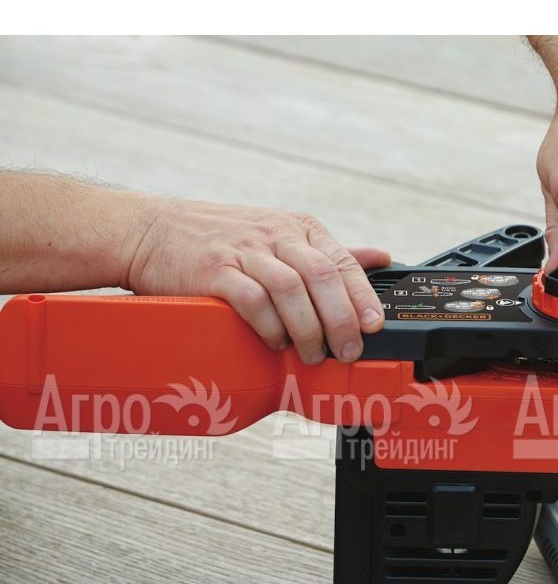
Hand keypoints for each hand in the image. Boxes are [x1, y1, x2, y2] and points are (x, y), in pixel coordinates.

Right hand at [125, 198, 390, 363]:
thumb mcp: (281, 236)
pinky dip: (268, 326)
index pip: (342, 262)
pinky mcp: (214, 270)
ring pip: (290, 289)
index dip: (362, 297)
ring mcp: (244, 251)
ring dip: (306, 328)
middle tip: (346, 351)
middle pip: (322, 277)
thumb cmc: (221, 239)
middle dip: (340, 320)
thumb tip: (381, 257)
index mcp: (298, 229)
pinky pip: (251, 299)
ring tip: (310, 354)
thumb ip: (331, 252)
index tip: (374, 327)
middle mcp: (275, 235)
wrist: (150, 230)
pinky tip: (274, 341)